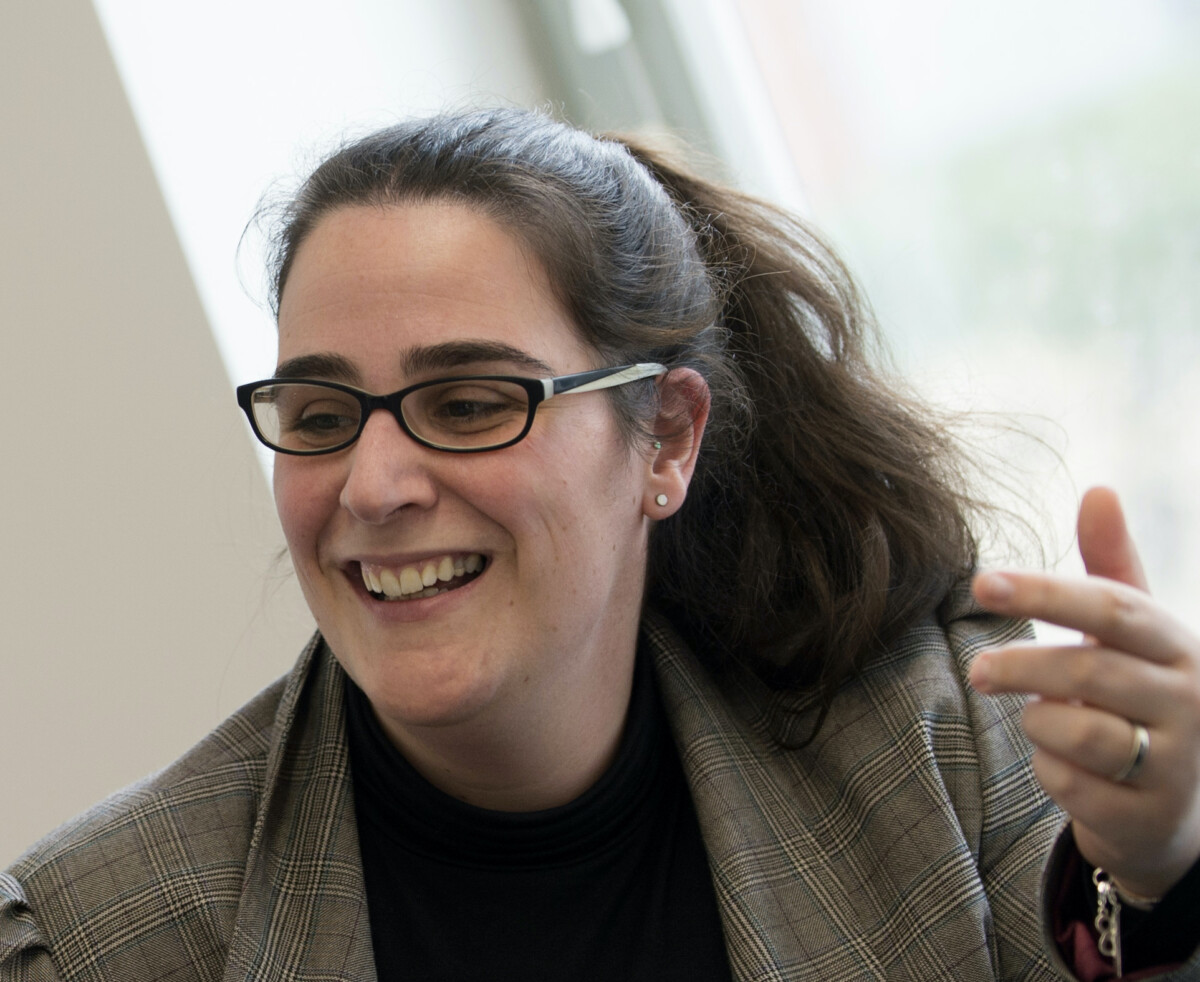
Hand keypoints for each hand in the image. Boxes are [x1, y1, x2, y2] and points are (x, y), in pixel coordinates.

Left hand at [969, 486, 1199, 898]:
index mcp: (1180, 645)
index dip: (1044, 591)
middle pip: (1090, 670)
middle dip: (1021, 666)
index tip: (981, 583)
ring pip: (1080, 732)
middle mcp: (1191, 700)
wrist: (1174, 805)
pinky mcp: (1150, 815)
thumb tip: (1099, 489)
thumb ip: (1111, 565)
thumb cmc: (1139, 697)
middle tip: (976, 670)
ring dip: (1040, 722)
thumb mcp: (1133, 633)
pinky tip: (1061, 765)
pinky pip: (1071, 784)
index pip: (1113, 607)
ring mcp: (1176, 762)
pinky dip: (1048, 770)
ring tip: (1041, 718)